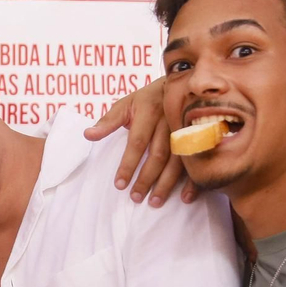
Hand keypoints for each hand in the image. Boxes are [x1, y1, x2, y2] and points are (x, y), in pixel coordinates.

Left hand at [84, 77, 194, 205]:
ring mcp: (186, 131)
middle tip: (135, 197)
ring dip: (166, 184)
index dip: (128, 164)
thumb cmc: (147, 99)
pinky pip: (196, 162)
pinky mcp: (198, 139)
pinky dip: (192, 182)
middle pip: (158, 155)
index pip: (137, 142)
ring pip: (177, 161)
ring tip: (154, 201)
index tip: (119, 184)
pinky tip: (186, 198)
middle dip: (146, 178)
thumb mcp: (126, 104)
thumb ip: (108, 121)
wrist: (181, 84)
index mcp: (149, 112)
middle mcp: (169, 122)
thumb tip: (88, 135)